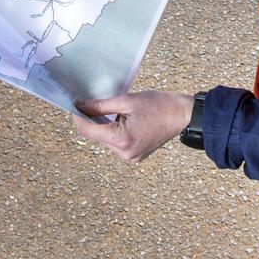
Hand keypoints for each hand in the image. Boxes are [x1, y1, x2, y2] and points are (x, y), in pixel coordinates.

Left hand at [72, 91, 194, 162]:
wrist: (183, 114)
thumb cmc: (159, 105)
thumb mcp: (126, 101)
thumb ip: (100, 105)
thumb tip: (80, 106)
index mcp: (122, 139)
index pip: (88, 130)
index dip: (78, 117)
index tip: (75, 104)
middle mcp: (125, 153)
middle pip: (96, 136)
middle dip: (93, 121)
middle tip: (93, 103)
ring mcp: (131, 157)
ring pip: (106, 141)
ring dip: (104, 127)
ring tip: (116, 112)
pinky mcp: (135, 156)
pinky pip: (116, 144)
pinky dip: (114, 132)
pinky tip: (122, 120)